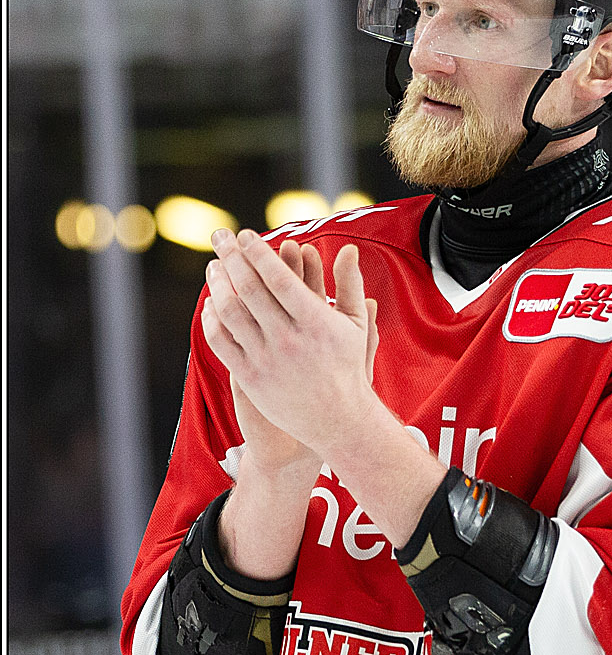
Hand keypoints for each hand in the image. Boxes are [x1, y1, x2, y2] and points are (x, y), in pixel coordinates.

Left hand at [201, 229, 379, 469]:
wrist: (336, 420)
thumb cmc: (347, 366)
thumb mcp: (357, 325)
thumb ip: (350, 284)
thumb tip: (348, 248)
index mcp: (317, 322)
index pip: (279, 278)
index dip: (257, 252)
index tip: (244, 234)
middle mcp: (289, 340)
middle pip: (250, 288)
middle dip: (230, 257)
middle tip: (219, 236)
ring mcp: (267, 359)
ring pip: (231, 312)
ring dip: (218, 283)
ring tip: (214, 266)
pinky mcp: (250, 378)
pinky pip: (221, 341)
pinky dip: (212, 318)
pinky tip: (212, 303)